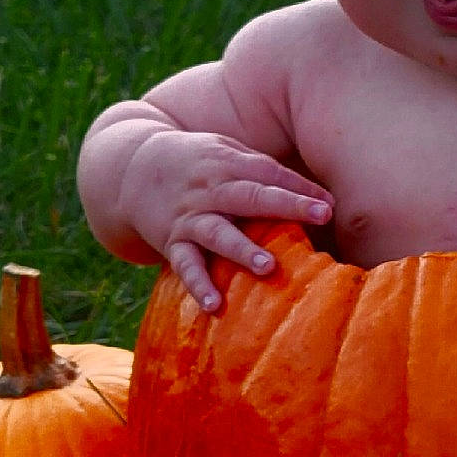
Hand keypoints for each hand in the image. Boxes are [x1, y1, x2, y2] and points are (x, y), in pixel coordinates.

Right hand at [119, 127, 332, 311]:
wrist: (127, 169)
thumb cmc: (195, 163)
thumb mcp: (224, 151)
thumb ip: (261, 169)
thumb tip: (318, 196)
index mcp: (226, 163)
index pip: (269, 173)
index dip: (300, 188)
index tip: (330, 204)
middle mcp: (209, 189)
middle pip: (251, 195)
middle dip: (287, 205)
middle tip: (321, 217)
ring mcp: (189, 217)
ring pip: (218, 233)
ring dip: (243, 250)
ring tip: (267, 267)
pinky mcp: (171, 242)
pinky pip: (185, 265)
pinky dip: (198, 285)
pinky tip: (214, 305)